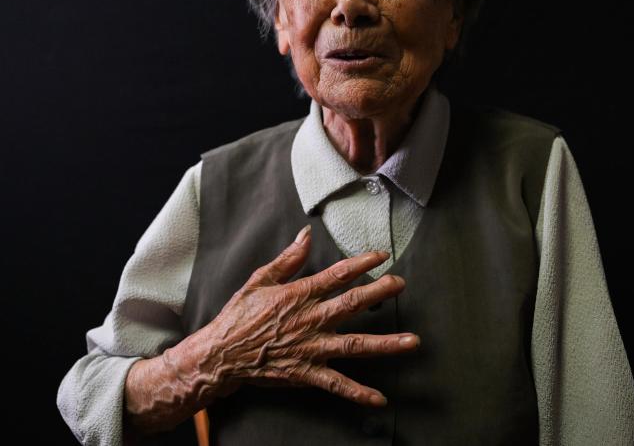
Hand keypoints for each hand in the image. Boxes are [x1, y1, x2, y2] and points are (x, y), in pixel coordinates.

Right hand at [187, 224, 418, 406]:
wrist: (221, 355)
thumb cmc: (239, 316)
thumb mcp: (259, 280)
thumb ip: (288, 259)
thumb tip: (306, 235)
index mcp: (299, 295)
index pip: (337, 276)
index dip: (361, 264)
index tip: (381, 256)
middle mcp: (310, 320)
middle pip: (351, 304)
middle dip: (379, 293)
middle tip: (401, 284)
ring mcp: (311, 348)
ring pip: (354, 345)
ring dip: (385, 343)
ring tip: (412, 341)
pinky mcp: (306, 373)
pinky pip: (337, 384)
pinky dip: (358, 393)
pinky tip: (380, 399)